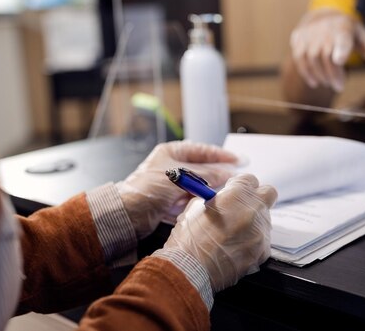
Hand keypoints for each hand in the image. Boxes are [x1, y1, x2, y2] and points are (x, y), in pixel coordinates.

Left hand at [118, 141, 237, 238]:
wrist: (126, 214)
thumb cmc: (148, 189)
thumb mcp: (181, 177)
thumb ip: (207, 174)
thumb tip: (228, 172)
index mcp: (172, 153)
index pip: (202, 150)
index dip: (221, 155)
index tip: (238, 160)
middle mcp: (173, 167)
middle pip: (203, 169)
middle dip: (218, 175)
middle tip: (236, 178)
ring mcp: (172, 185)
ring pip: (199, 186)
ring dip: (209, 190)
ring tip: (225, 193)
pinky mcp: (171, 202)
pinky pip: (192, 200)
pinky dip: (200, 202)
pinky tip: (209, 203)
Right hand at [164, 174, 276, 292]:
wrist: (190, 271)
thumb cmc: (189, 239)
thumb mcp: (195, 208)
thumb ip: (214, 200)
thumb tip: (220, 200)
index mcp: (237, 194)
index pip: (250, 179)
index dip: (240, 185)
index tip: (234, 191)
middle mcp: (254, 210)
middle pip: (268, 193)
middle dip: (258, 197)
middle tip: (243, 206)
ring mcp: (261, 231)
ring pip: (265, 219)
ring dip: (253, 222)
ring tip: (233, 234)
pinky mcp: (263, 251)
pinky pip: (262, 241)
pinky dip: (252, 243)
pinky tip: (235, 249)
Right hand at [290, 8, 364, 91]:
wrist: (322, 16)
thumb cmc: (346, 31)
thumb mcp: (361, 35)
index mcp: (343, 27)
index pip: (341, 38)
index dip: (340, 49)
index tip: (339, 60)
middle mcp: (324, 28)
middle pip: (326, 54)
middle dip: (332, 74)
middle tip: (339, 87)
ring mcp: (309, 33)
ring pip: (311, 58)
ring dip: (320, 75)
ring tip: (328, 83)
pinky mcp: (298, 37)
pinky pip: (299, 58)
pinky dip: (306, 73)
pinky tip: (314, 82)